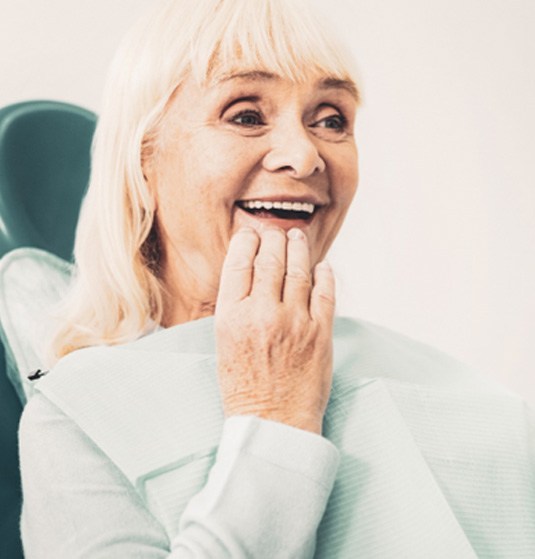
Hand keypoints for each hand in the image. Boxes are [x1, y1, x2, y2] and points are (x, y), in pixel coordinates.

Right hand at [215, 226, 334, 433]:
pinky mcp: (320, 333)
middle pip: (270, 259)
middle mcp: (262, 314)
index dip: (247, 241)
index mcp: (231, 317)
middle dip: (273, 238)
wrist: (272, 423)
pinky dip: (324, 273)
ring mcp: (294, 322)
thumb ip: (236, 307)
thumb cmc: (244, 387)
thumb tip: (252, 272)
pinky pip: (325, 291)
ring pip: (299, 269)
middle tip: (276, 232)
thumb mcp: (224, 344)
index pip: (239, 262)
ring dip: (298, 248)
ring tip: (297, 238)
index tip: (251, 234)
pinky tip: (321, 266)